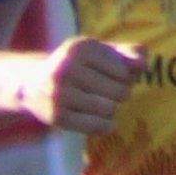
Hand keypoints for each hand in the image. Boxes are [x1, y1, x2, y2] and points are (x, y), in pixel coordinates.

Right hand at [27, 36, 142, 136]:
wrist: (32, 83)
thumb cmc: (75, 65)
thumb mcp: (97, 52)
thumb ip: (125, 53)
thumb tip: (143, 63)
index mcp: (81, 48)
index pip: (125, 72)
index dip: (126, 78)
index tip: (113, 77)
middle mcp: (67, 68)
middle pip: (120, 91)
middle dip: (120, 95)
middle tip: (108, 93)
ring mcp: (60, 94)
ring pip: (109, 109)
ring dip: (112, 110)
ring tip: (102, 105)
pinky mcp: (56, 116)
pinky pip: (96, 126)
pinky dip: (106, 126)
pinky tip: (104, 122)